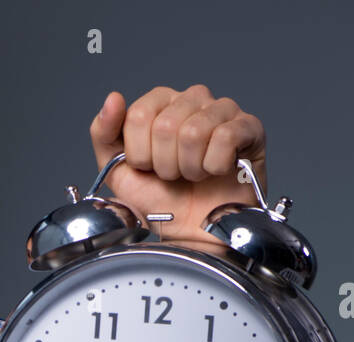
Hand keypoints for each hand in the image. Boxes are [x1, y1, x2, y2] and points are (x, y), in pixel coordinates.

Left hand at [88, 85, 266, 247]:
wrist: (192, 231)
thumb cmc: (160, 200)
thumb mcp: (118, 170)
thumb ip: (104, 134)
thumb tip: (113, 98)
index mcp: (160, 103)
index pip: (138, 115)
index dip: (140, 153)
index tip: (148, 167)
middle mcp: (192, 99)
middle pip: (166, 126)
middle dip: (165, 164)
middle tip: (174, 176)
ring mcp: (222, 110)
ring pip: (194, 132)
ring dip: (190, 167)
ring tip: (194, 175)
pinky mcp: (249, 127)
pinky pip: (225, 138)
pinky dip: (215, 165)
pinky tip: (217, 171)